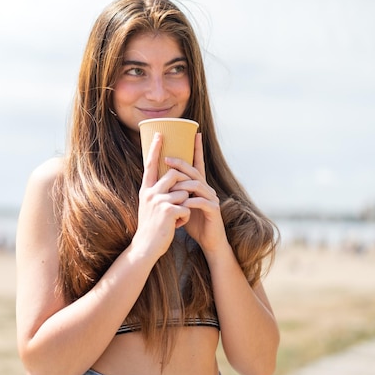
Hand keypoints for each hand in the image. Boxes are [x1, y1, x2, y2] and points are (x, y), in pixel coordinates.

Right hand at [132, 132, 192, 259]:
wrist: (146, 247)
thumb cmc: (151, 227)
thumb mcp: (149, 206)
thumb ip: (157, 192)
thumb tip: (171, 178)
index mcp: (146, 189)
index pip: (150, 165)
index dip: (155, 149)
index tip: (160, 134)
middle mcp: (150, 192)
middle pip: (174, 175)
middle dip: (183, 185)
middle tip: (180, 199)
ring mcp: (159, 201)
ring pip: (184, 192)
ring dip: (185, 206)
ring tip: (176, 219)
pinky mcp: (169, 211)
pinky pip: (187, 207)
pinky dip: (185, 218)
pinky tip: (176, 226)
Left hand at [164, 133, 228, 254]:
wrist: (208, 240)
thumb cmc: (194, 222)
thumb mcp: (182, 204)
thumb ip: (176, 192)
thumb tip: (160, 179)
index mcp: (199, 186)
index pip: (197, 164)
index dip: (197, 149)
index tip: (195, 134)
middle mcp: (207, 189)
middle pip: (194, 172)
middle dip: (181, 164)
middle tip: (167, 158)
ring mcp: (212, 198)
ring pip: (197, 185)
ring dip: (183, 184)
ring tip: (170, 184)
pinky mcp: (214, 210)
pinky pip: (202, 202)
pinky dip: (191, 201)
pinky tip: (183, 203)